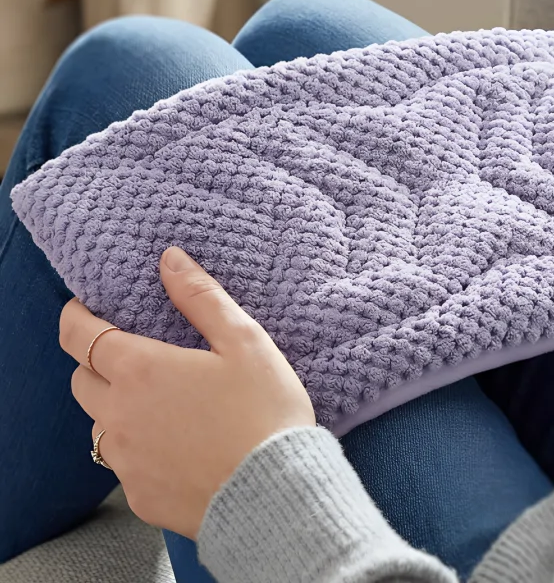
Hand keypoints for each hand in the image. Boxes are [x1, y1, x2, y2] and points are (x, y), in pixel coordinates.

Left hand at [60, 246, 315, 538]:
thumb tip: (169, 259)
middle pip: (82, 380)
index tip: (82, 308)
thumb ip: (201, 297)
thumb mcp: (244, 340)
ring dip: (116, 407)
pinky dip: (138, 448)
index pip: (80, 336)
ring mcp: (126, 460)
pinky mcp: (139, 495)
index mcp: (141, 370)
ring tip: (160, 403)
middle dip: (96, 361)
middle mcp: (119, 415)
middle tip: (132, 355)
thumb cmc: (265, 409)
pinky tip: (176, 445)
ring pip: (100, 425)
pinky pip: (123, 464)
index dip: (75, 317)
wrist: (277, 491)